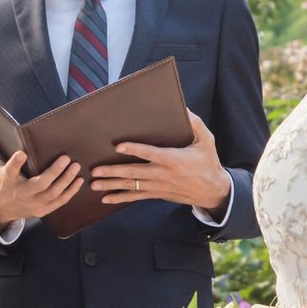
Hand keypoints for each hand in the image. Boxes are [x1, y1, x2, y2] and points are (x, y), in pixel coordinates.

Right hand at [0, 118, 82, 229]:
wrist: (1, 208)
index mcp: (6, 180)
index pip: (10, 171)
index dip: (15, 163)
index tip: (21, 153)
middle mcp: (20, 193)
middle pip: (39, 185)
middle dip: (54, 172)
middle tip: (66, 158)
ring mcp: (32, 203)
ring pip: (52, 193)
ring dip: (66, 180)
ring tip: (75, 166)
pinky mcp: (42, 210)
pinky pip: (59, 202)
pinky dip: (70, 192)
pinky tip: (78, 180)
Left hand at [90, 112, 231, 213]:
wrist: (212, 190)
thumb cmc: (207, 162)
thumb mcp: (206, 140)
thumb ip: (195, 123)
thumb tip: (183, 108)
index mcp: (174, 159)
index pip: (150, 154)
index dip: (134, 150)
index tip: (118, 146)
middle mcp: (163, 174)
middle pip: (134, 172)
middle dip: (113, 171)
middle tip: (95, 170)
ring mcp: (158, 186)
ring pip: (131, 186)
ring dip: (112, 185)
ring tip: (94, 184)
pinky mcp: (157, 193)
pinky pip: (136, 196)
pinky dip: (120, 197)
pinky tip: (106, 198)